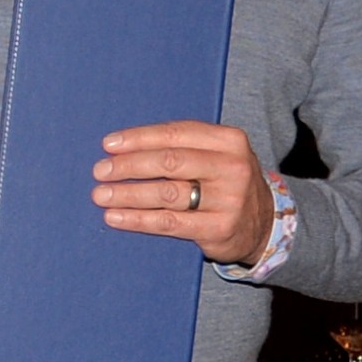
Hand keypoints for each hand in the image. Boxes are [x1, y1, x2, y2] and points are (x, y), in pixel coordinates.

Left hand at [94, 120, 273, 263]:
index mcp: (229, 140)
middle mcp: (232, 167)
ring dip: (128, 193)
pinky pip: (169, 222)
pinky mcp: (219, 228)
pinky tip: (115, 217)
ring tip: (101, 195)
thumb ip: (180, 146)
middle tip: (100, 171)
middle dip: (129, 165)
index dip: (139, 138)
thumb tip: (121, 147)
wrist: (262, 224)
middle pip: (169, 162)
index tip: (109, 144)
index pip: (176, 133)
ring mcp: (228, 199)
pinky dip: (138, 219)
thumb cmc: (223, 182)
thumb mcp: (215, 155)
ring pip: (167, 193)